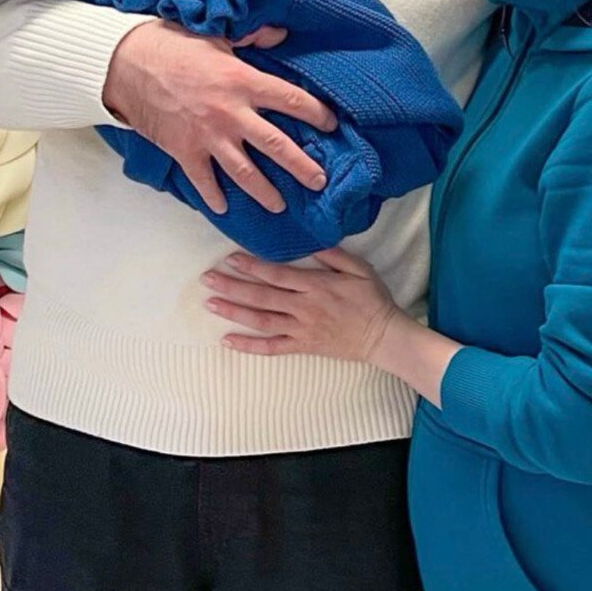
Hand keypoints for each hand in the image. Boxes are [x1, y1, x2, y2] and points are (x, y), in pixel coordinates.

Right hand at [103, 21, 334, 215]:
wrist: (126, 63)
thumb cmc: (172, 45)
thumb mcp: (217, 36)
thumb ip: (253, 38)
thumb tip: (280, 34)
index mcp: (243, 81)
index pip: (291, 100)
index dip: (315, 113)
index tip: (331, 124)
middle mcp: (231, 113)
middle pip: (277, 145)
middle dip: (301, 166)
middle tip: (319, 182)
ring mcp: (208, 136)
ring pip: (245, 172)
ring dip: (264, 191)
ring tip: (279, 205)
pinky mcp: (184, 150)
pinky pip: (204, 180)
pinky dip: (213, 195)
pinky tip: (223, 207)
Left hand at [203, 247, 403, 360]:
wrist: (384, 337)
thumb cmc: (372, 300)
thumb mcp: (359, 269)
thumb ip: (334, 255)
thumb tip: (310, 242)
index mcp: (316, 286)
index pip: (278, 274)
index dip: (252, 267)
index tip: (230, 258)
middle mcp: (304, 308)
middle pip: (262, 297)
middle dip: (233, 287)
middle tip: (207, 279)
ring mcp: (302, 329)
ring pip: (262, 321)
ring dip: (234, 312)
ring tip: (210, 304)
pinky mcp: (303, 346)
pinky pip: (272, 348)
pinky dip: (249, 345)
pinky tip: (228, 341)